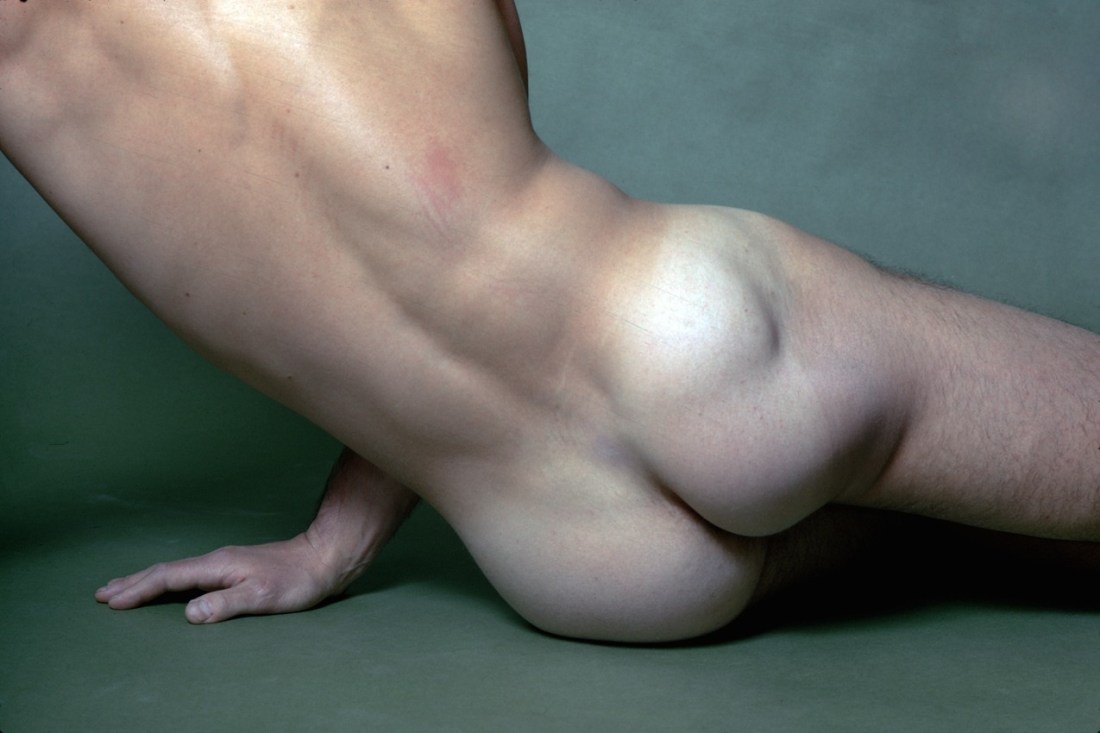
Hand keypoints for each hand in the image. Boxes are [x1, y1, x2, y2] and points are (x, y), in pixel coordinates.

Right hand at [95, 534, 343, 623]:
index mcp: (218, 565)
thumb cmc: (298, 580)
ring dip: (146, 580)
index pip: (169, 577)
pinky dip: (168, 580)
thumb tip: (189, 613)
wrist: (324, 558)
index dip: (140, 590)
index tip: (112, 601)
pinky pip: (189, 574)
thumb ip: (226, 605)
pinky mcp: (234, 568)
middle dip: (133, 582)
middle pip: (166, 570)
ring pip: (176, 570)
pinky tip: (168, 587)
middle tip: (101, 594)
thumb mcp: (263, 596)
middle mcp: (217, 560)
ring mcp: (225, 563)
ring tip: (122, 588)